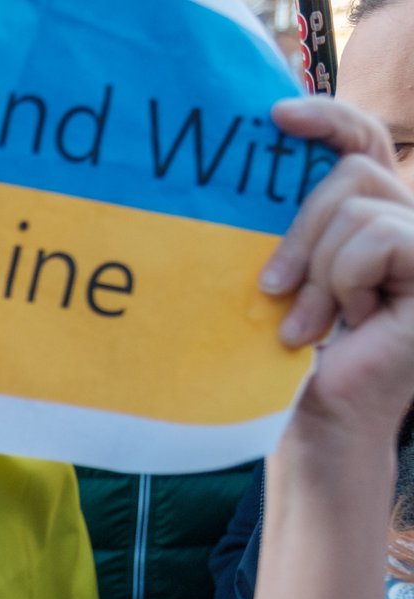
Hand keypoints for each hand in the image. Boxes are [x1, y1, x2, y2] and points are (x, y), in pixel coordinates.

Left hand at [263, 97, 413, 428]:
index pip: (360, 140)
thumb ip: (290, 219)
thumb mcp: (283, 270)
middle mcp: (408, 222)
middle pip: (352, 170)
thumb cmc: (289, 349)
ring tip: (312, 321)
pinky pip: (381, 238)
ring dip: (321, 268)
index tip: (274, 116)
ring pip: (361, 206)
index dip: (327, 118)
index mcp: (370, 214)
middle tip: (272, 288)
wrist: (316, 417)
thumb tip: (263, 151)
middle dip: (302, 229)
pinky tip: (346, 323)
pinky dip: (347, 279)